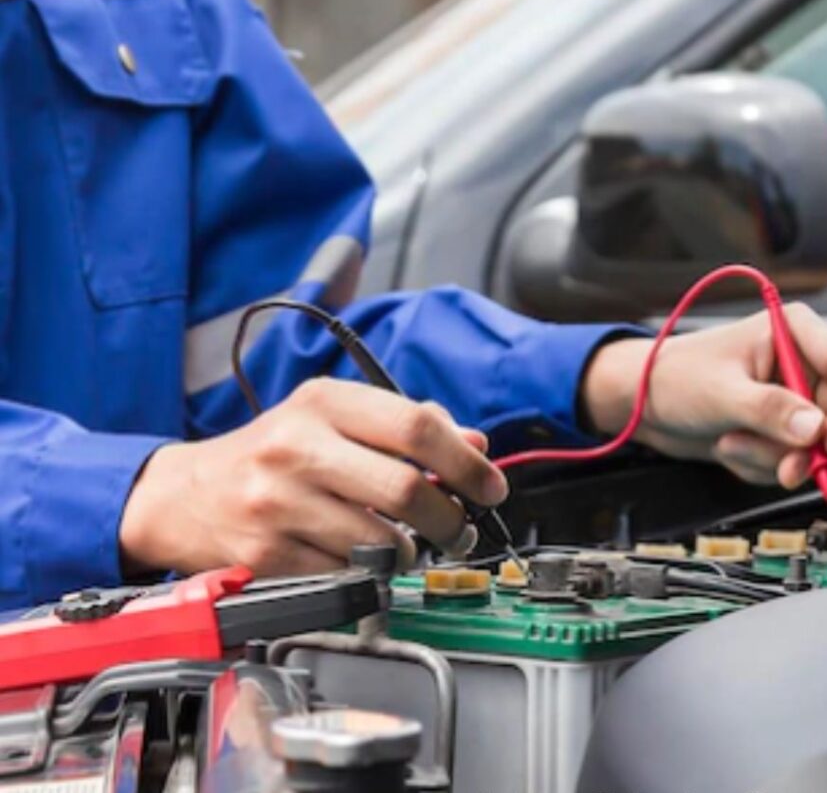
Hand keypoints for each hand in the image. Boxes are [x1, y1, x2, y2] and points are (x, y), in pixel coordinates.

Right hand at [119, 378, 507, 576]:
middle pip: (407, 490)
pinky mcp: (266, 553)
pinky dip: (368, 574)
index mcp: (323, 401)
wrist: (186, 494)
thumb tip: (476, 447)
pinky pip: (347, 574)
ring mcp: (278, 502)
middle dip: (452, 520)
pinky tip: (358, 558)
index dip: (468, 463)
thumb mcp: (333, 418)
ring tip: (406, 545)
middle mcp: (298, 446)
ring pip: (382, 542)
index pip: (416, 427)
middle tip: (460, 530)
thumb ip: (406, 427)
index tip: (490, 487)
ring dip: (411, 553)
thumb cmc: (272, 451)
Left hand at [581, 303, 826, 487]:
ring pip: (820, 445)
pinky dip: (763, 465)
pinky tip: (730, 447)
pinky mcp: (783, 429)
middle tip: (783, 469)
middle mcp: (803, 361)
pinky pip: (796, 460)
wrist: (643, 404)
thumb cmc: (673, 378)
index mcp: (794, 331)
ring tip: (729, 443)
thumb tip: (816, 430)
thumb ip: (769, 410)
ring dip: (774, 457)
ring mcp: (795, 398)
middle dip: (808, 446)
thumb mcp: (720, 393)